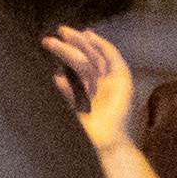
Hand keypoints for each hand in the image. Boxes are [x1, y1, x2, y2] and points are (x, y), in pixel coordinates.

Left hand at [50, 24, 139, 157]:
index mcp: (92, 95)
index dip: (67, 56)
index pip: (79, 70)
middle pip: (86, 59)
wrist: (107, 146)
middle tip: (55, 34)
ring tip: (63, 32)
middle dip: (71, 45)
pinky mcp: (123, 81)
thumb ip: (68, 94)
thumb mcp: (73, 110)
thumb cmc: (90, 135)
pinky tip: (88, 36)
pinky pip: (113, 58)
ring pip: (96, 56)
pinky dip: (102, 45)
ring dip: (81, 42)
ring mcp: (114, 83)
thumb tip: (56, 78)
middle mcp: (103, 87)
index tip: (54, 45)